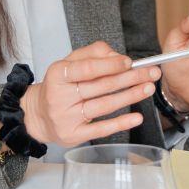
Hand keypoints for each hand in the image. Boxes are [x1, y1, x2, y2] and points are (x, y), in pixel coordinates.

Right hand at [20, 41, 158, 146]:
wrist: (38, 115)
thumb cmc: (59, 86)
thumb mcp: (70, 63)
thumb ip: (93, 54)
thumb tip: (117, 56)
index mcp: (59, 74)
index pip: (88, 68)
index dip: (111, 65)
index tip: (130, 62)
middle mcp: (61, 96)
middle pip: (101, 86)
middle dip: (130, 78)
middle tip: (151, 73)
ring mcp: (67, 117)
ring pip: (104, 105)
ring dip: (130, 96)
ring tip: (148, 88)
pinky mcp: (74, 135)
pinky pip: (101, 129)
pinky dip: (121, 123)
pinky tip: (136, 117)